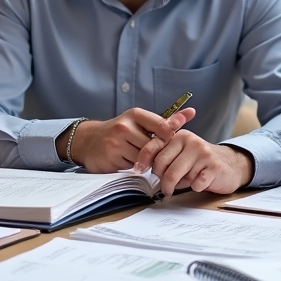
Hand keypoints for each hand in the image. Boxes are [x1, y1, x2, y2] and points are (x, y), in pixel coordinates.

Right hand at [60, 107, 194, 172]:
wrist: (88, 140)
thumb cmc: (121, 131)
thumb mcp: (140, 121)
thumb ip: (166, 121)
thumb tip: (191, 113)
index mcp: (135, 114)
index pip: (161, 125)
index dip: (169, 136)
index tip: (170, 141)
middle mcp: (124, 126)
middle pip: (153, 146)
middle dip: (156, 153)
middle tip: (156, 155)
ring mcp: (116, 143)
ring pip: (143, 159)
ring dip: (145, 162)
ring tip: (141, 158)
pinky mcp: (110, 158)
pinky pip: (132, 167)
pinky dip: (134, 167)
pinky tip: (128, 161)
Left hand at [137, 135, 252, 195]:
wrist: (230, 165)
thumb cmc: (199, 162)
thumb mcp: (181, 154)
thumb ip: (164, 157)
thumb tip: (142, 167)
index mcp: (179, 136)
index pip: (154, 147)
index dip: (144, 160)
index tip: (138, 170)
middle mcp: (190, 141)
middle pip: (163, 165)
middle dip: (162, 180)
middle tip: (166, 187)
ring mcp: (203, 153)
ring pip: (177, 176)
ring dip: (178, 185)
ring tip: (184, 184)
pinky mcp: (214, 167)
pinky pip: (195, 183)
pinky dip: (194, 187)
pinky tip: (199, 182)